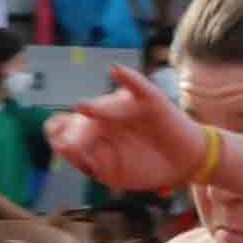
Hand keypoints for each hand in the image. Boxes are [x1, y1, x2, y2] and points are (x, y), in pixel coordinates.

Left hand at [46, 64, 208, 196]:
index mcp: (92, 130)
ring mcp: (127, 106)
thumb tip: (63, 147)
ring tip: (82, 107)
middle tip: (73, 149)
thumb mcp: (112, 171)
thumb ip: (88, 160)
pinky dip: (128, 77)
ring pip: (107, 105)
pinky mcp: (151, 100)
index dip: (58, 135)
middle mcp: (106, 115)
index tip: (62, 149)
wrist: (183, 163)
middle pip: (84, 119)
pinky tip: (116, 70)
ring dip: (95, 107)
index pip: (66, 126)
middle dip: (78, 133)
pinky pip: (138, 85)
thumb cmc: (145, 166)